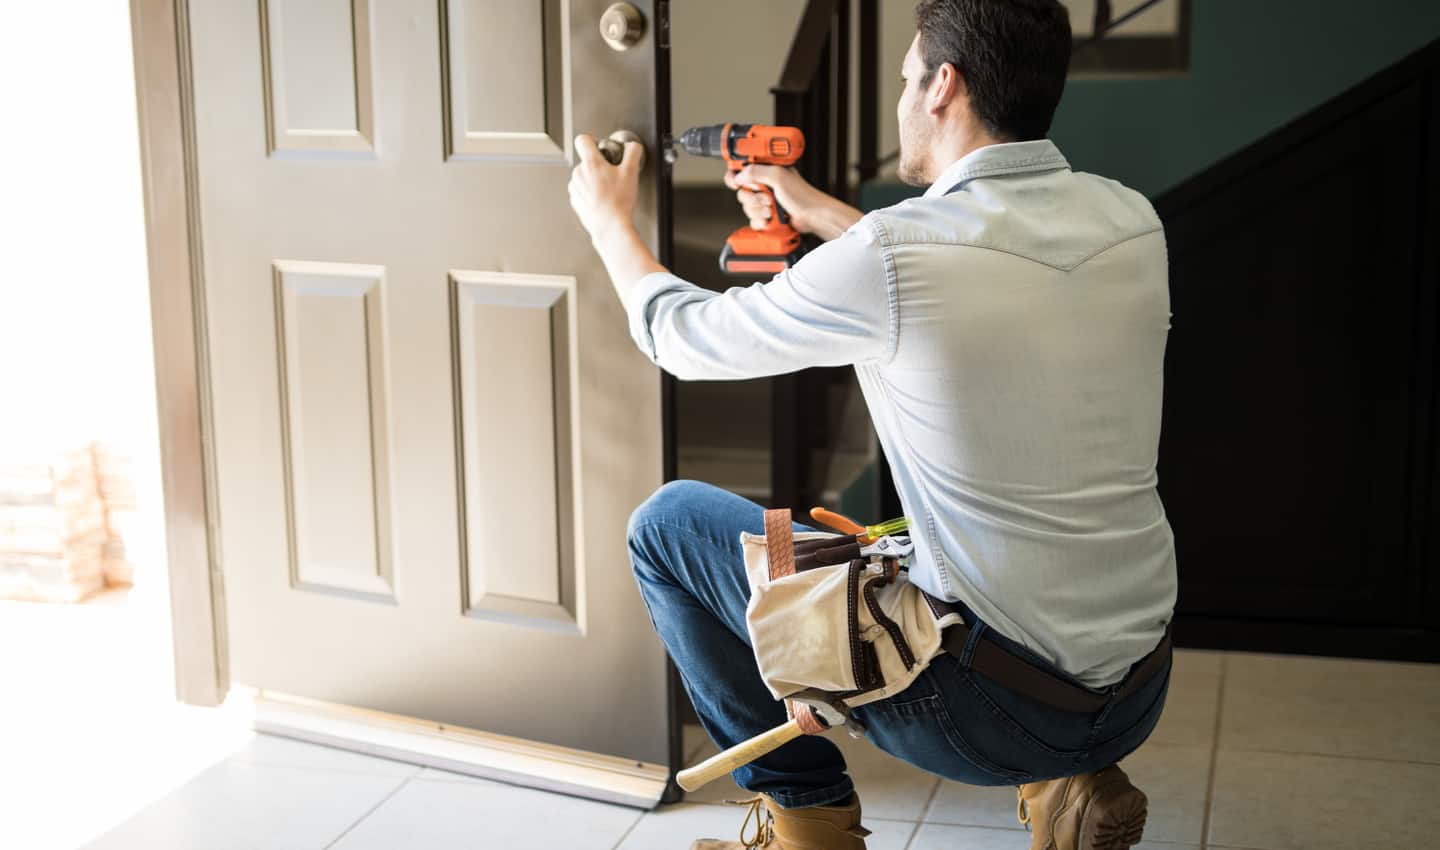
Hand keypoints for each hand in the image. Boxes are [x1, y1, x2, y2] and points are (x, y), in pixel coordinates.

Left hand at [568, 134, 642, 244]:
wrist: (610, 226)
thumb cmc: (619, 202)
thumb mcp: (632, 172)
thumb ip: (633, 152)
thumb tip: (632, 146)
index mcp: (591, 163)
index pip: (583, 140)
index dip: (592, 140)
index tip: (600, 147)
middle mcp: (579, 174)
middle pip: (586, 160)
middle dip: (598, 165)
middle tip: (612, 175)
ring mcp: (575, 188)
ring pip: (583, 176)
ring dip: (594, 179)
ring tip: (608, 190)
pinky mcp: (575, 201)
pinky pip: (581, 190)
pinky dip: (590, 192)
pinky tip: (603, 199)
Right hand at [723, 164, 861, 241]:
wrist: (812, 217)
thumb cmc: (802, 195)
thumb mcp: (778, 176)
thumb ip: (756, 172)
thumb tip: (739, 175)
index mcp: (767, 170)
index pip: (742, 169)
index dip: (735, 176)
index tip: (736, 183)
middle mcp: (765, 184)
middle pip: (742, 192)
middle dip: (752, 198)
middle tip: (766, 198)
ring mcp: (766, 201)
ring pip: (747, 208)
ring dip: (759, 211)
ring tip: (772, 209)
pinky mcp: (767, 215)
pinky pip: (753, 220)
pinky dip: (761, 221)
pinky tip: (771, 219)